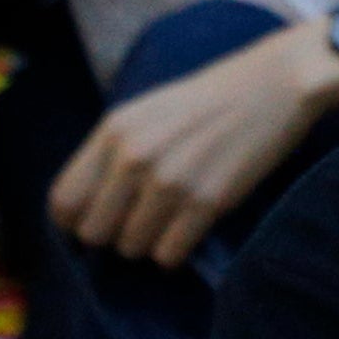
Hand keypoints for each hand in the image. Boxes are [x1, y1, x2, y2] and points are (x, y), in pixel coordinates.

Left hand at [49, 32, 338, 266]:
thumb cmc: (210, 99)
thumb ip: (114, 152)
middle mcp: (134, 156)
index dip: (76, 222)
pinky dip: (177, 250)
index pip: (63, 202)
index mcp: (114, 130)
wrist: (275, 84)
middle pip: (94, 233)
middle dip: (116, 235)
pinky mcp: (206, 201)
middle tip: (143, 221)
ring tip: (173, 218)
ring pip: (132, 248)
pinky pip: (169, 255)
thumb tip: (84, 209)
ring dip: (150, 243)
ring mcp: (170, 180)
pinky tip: (193, 226)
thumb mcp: (147, 112)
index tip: (99, 222)